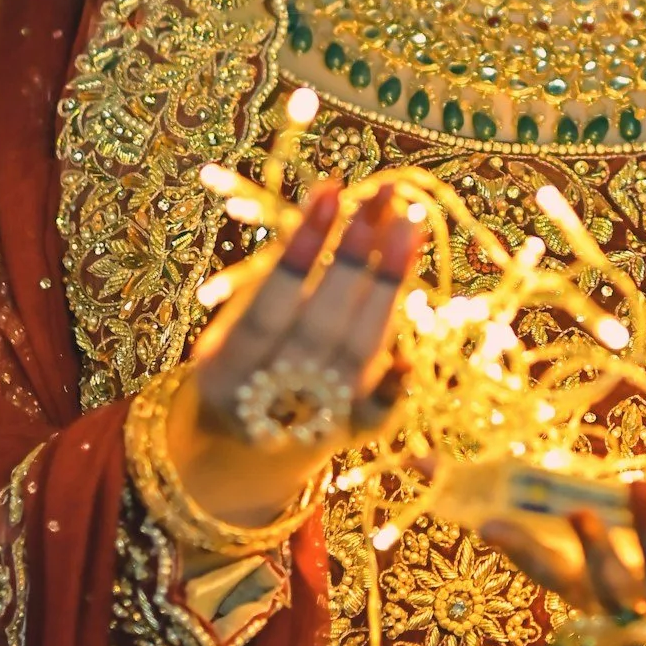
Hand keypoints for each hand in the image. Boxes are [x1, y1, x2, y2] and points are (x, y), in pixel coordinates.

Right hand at [165, 180, 416, 532]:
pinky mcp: (348, 437)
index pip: (270, 306)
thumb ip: (270, 285)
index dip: (300, 251)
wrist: (234, 454)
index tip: (329, 191)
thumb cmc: (236, 366)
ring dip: (388, 285)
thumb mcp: (229, 329)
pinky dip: (398, 375)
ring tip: (408, 221)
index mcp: (227, 371)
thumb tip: (322, 218)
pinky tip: (419, 316)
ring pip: (358, 354)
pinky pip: (380, 407)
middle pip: (323, 325)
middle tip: (384, 194)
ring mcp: (312, 422)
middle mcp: (269, 401)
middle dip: (355, 256)